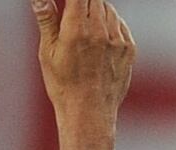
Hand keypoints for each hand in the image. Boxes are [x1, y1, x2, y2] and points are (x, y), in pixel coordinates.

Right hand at [35, 0, 135, 128]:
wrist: (88, 113)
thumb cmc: (62, 85)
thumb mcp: (47, 53)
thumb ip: (47, 20)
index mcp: (76, 30)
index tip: (69, 3)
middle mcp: (100, 30)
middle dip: (82, 2)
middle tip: (73, 18)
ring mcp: (118, 38)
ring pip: (108, 9)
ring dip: (96, 12)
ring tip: (83, 32)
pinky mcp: (129, 47)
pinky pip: (119, 24)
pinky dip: (109, 25)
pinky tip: (97, 42)